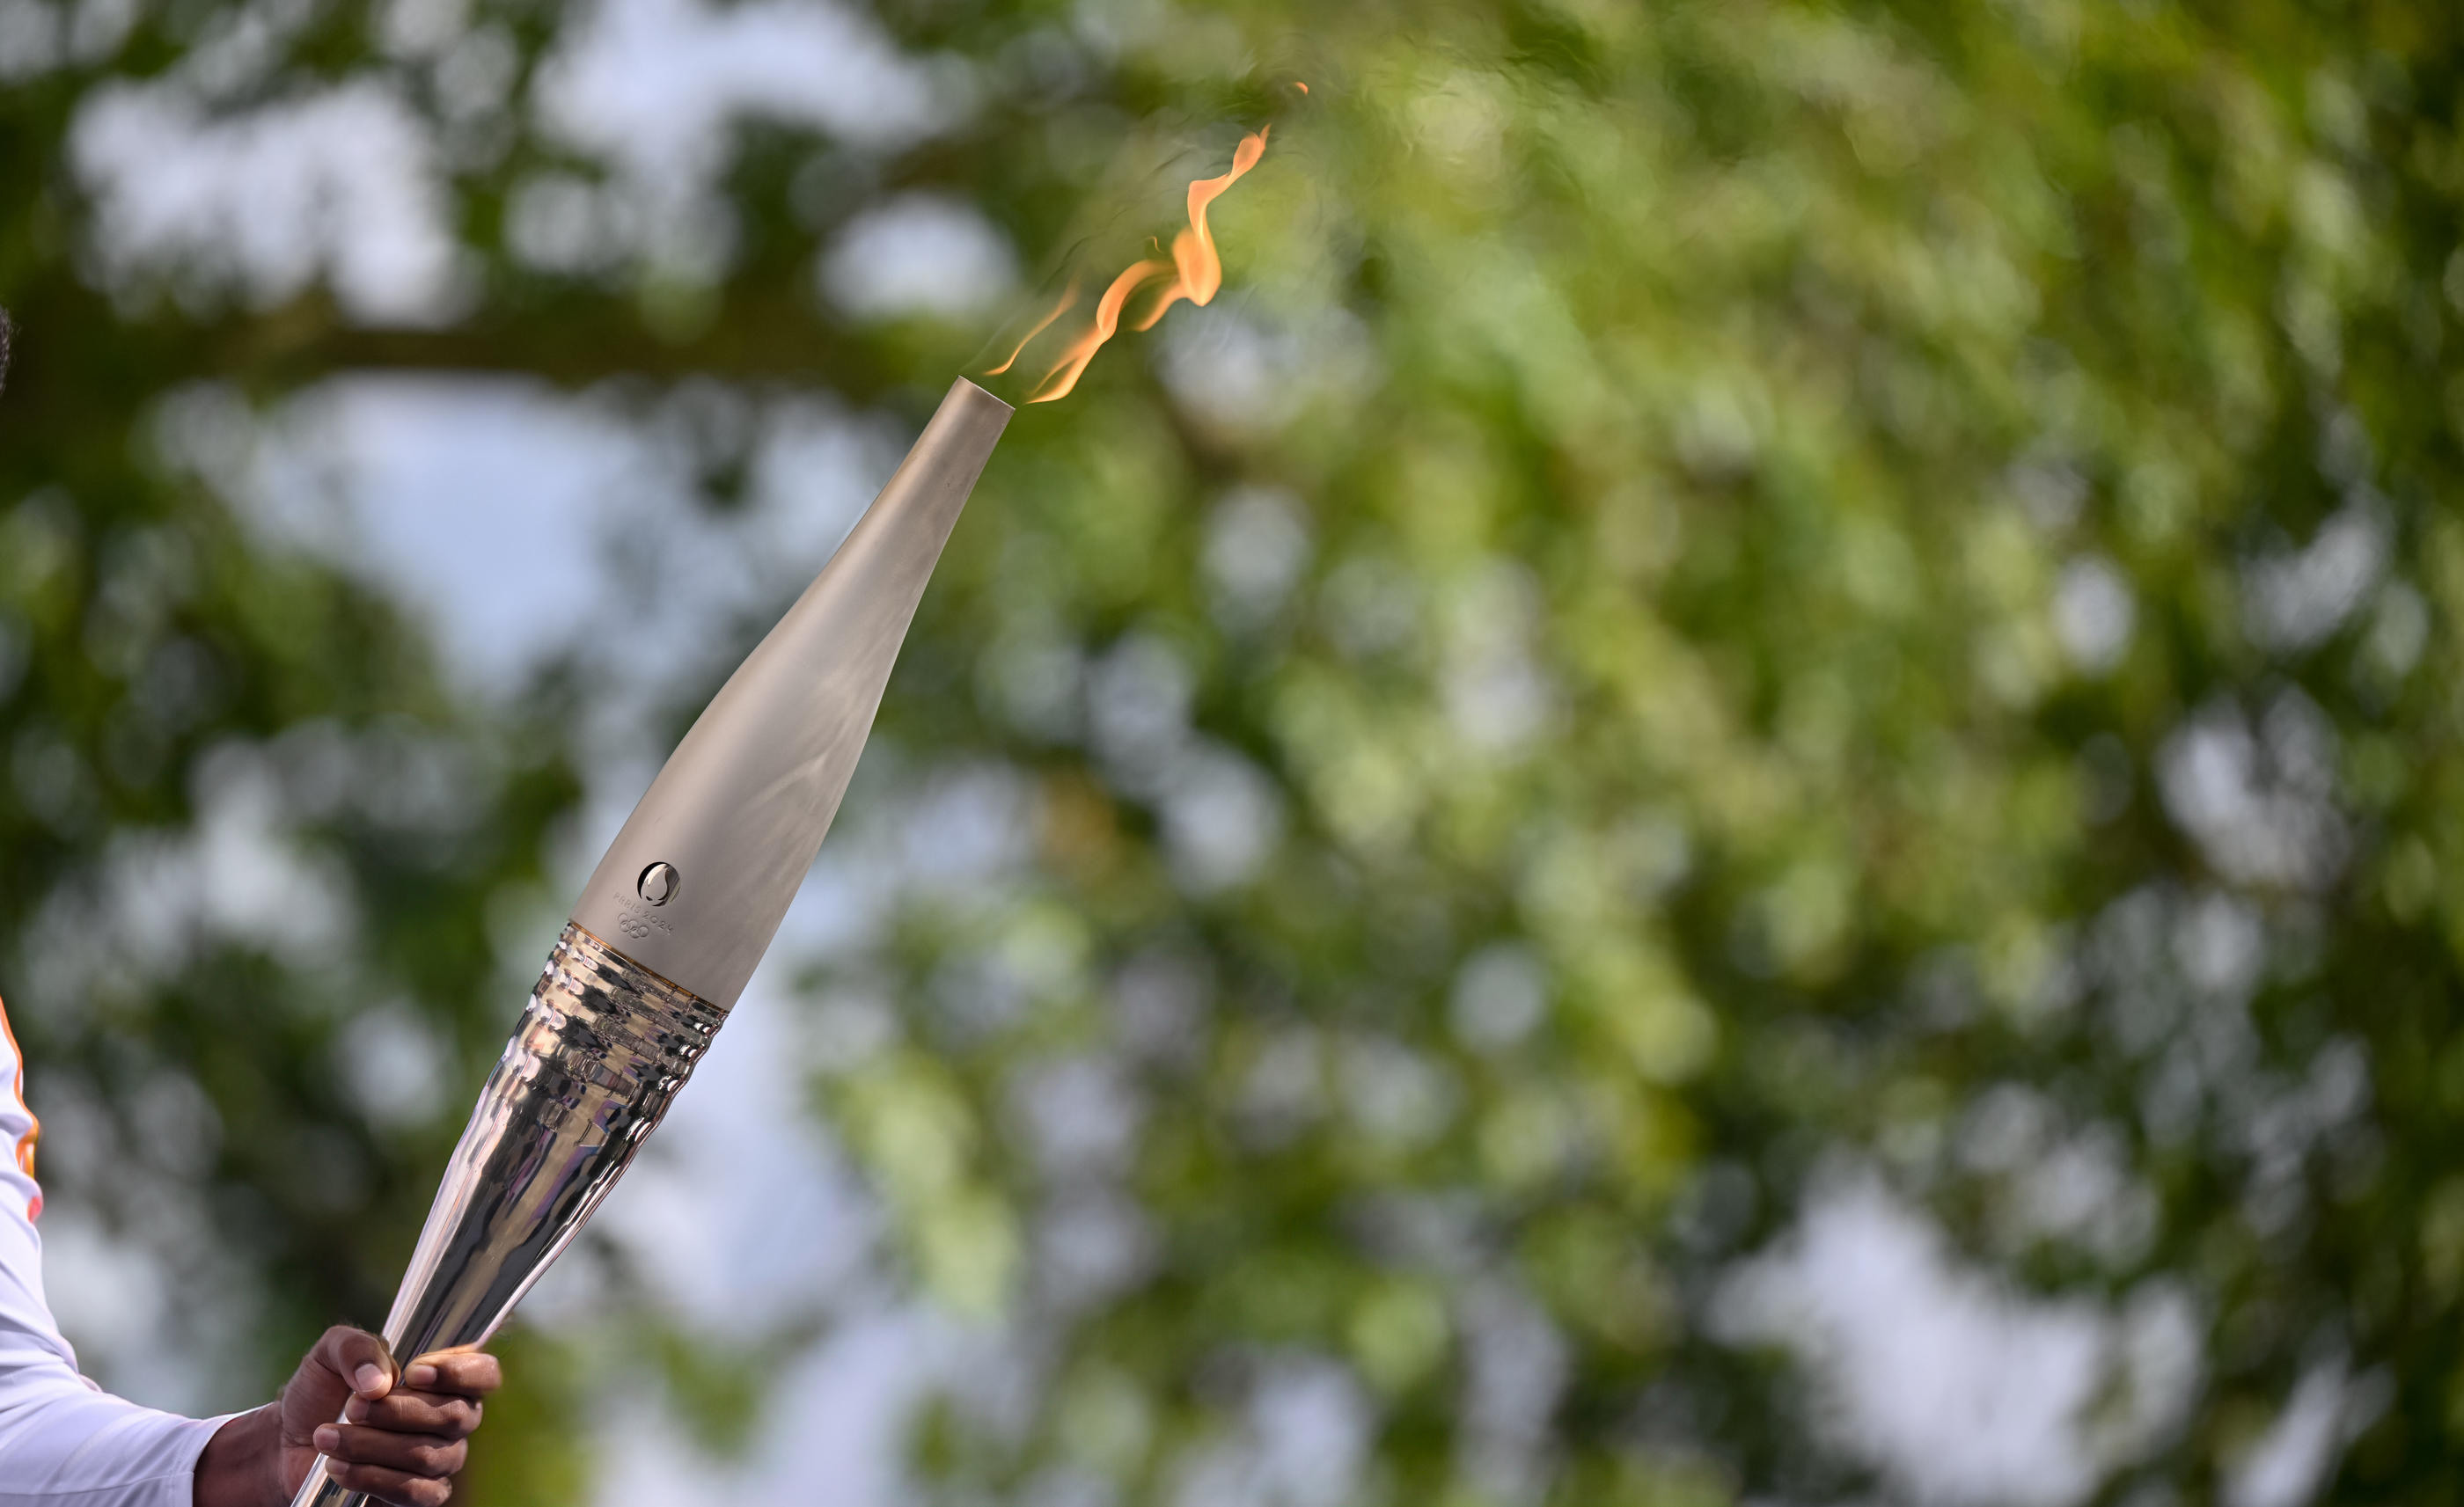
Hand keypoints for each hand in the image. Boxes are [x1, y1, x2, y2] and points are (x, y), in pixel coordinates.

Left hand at [197, 1326, 502, 1506]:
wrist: (291, 1441)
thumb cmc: (322, 1391)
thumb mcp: (329, 1354)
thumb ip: (356, 1349)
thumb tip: (380, 1382)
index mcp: (445, 1377)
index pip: (485, 1373)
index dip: (461, 1373)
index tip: (414, 1373)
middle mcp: (453, 1418)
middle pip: (456, 1416)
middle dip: (398, 1412)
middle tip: (352, 1407)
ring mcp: (440, 1459)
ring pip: (429, 1456)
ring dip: (372, 1446)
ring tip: (328, 1437)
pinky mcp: (419, 1495)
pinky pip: (415, 1492)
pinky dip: (372, 1479)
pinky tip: (339, 1468)